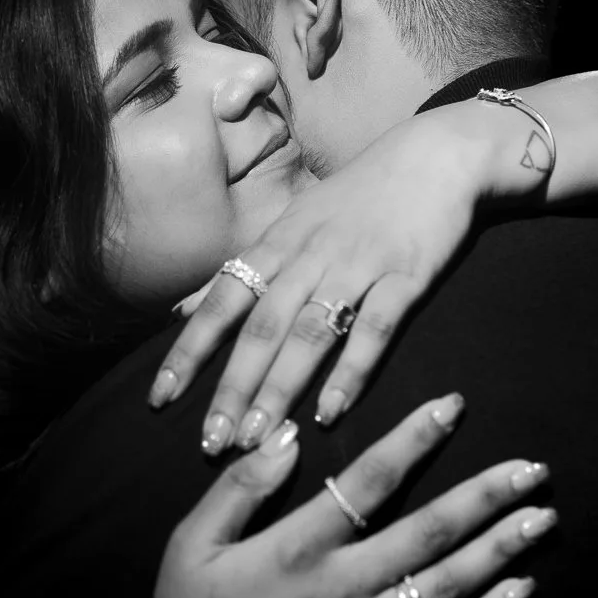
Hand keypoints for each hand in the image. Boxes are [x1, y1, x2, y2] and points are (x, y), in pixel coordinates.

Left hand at [150, 103, 506, 450]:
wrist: (437, 155)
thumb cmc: (360, 196)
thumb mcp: (294, 221)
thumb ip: (244, 270)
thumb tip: (182, 309)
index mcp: (278, 242)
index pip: (221, 302)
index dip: (189, 351)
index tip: (160, 398)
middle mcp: (309, 255)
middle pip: (260, 328)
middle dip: (232, 388)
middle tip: (210, 442)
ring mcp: (357, 265)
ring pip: (309, 334)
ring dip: (280, 389)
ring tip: (257, 439)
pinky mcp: (405, 275)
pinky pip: (374, 329)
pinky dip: (351, 373)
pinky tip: (332, 412)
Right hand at [155, 392, 551, 597]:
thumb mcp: (193, 542)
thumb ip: (242, 487)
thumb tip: (285, 434)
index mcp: (297, 548)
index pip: (368, 481)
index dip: (413, 440)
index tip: (452, 406)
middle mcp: (341, 588)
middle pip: (429, 533)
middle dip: (486, 498)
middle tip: (533, 470)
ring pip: (446, 588)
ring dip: (501, 552)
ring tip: (543, 520)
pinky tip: (522, 591)